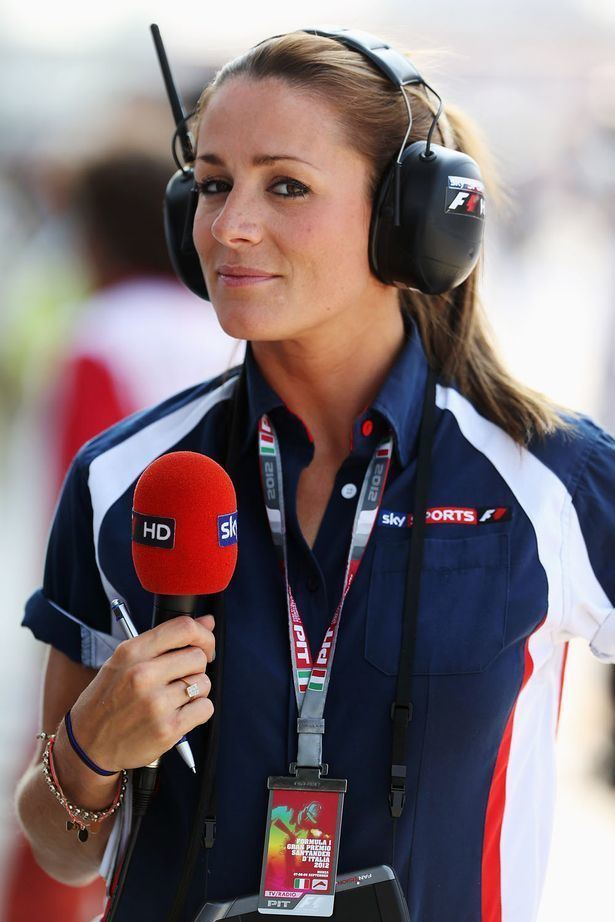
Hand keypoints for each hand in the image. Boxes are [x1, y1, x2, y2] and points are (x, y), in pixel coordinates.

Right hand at [66, 614, 215, 770]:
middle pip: (198, 657)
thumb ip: (165, 640)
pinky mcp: (167, 729)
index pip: (183, 628)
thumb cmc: (108, 699)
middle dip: (196, 667)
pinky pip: (205, 708)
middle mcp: (143, 675)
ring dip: (196, 691)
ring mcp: (156, 703)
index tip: (204, 645)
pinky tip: (179, 713)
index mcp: (131, 652)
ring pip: (203, 683)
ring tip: (174, 698)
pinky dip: (198, 711)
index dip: (203, 634)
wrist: (87, 745)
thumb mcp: (124, 662)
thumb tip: (207, 622)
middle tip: (180, 678)